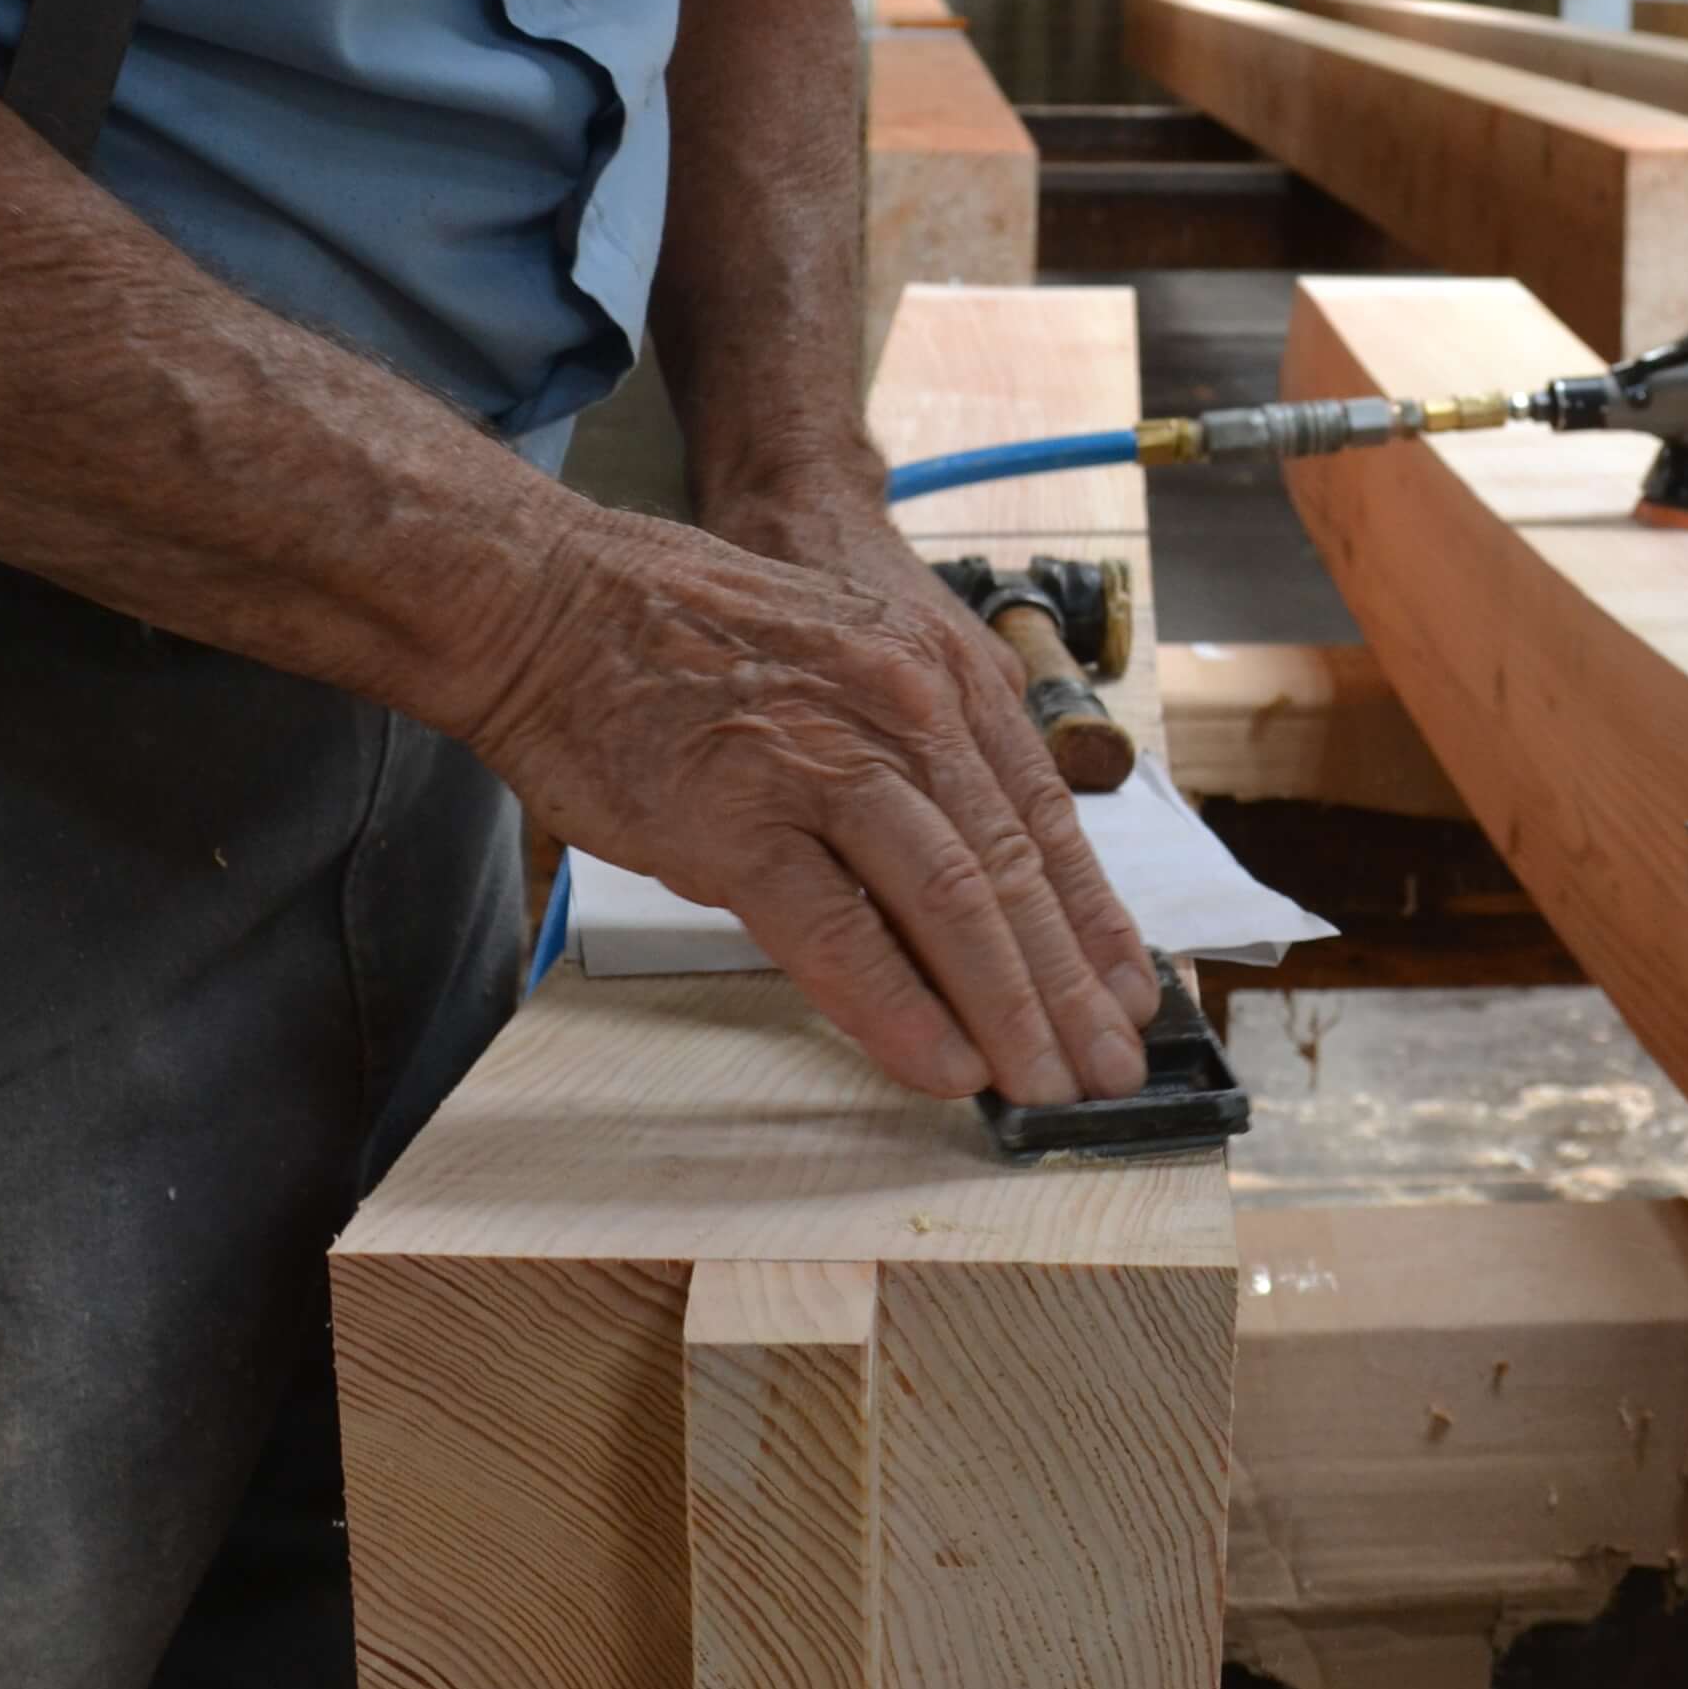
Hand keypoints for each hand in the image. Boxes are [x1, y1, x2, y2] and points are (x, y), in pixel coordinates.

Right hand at [476, 487, 1161, 1105]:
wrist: (553, 599)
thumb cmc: (687, 643)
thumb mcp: (840, 665)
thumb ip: (909, 760)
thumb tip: (969, 885)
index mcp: (936, 676)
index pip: (1044, 817)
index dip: (1097, 918)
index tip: (1135, 993)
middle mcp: (902, 709)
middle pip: (1014, 869)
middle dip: (1072, 986)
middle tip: (1111, 1073)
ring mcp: (823, 762)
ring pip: (954, 902)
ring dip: (1010, 1009)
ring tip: (1046, 1089)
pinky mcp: (739, 820)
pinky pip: (840, 933)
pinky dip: (900, 1009)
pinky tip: (944, 1066)